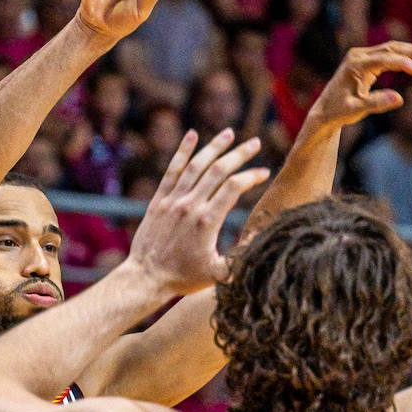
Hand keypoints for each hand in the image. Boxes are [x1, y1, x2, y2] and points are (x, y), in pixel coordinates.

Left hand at [128, 128, 267, 294]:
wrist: (146, 278)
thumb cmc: (184, 279)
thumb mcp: (219, 274)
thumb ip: (241, 256)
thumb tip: (258, 237)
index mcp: (207, 221)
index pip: (234, 187)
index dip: (252, 177)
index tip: (264, 172)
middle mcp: (190, 206)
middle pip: (218, 170)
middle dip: (239, 154)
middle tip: (254, 142)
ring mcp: (173, 200)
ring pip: (196, 165)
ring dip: (214, 147)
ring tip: (229, 132)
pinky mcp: (159, 200)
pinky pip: (172, 170)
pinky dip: (183, 151)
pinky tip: (192, 135)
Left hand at [305, 42, 411, 130]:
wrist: (324, 110)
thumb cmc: (339, 111)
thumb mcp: (356, 110)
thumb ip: (376, 103)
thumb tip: (399, 98)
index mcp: (355, 66)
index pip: (383, 60)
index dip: (402, 63)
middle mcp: (358, 56)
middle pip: (389, 49)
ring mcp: (361, 56)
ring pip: (390, 49)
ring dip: (410, 51)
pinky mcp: (365, 60)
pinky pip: (386, 53)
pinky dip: (402, 54)